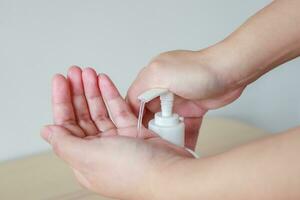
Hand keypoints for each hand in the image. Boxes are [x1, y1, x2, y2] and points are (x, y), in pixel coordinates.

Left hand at [41, 66, 192, 199]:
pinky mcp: (133, 132)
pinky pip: (118, 110)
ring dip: (93, 90)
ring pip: (100, 111)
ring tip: (89, 73)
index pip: (66, 126)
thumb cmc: (135, 173)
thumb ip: (65, 143)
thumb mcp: (91, 157)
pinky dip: (111, 94)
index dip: (62, 102)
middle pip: (82, 116)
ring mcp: (117, 140)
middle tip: (74, 72)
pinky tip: (105, 81)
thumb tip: (47, 131)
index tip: (61, 81)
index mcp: (84, 160)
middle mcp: (99, 150)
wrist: (171, 173)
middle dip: (77, 92)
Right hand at [127, 47, 244, 149]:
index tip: (136, 131)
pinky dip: (184, 134)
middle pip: (150, 112)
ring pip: (167, 121)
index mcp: (152, 77)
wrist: (231, 72)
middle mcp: (164, 87)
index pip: (135, 99)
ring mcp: (179, 98)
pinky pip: (184, 124)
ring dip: (167, 133)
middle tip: (153, 141)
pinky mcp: (193, 107)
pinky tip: (183, 145)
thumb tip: (131, 100)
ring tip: (167, 146)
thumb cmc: (199, 70)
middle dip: (150, 127)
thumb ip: (143, 85)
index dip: (134, 115)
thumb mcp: (161, 73)